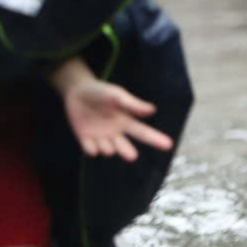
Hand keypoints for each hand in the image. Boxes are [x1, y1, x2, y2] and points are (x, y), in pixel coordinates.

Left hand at [60, 75, 174, 162]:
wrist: (76, 91)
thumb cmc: (100, 91)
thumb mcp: (116, 95)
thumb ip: (132, 104)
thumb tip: (152, 110)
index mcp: (126, 122)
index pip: (143, 132)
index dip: (156, 139)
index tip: (169, 144)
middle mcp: (116, 133)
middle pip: (126, 148)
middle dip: (128, 152)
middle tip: (132, 155)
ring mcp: (101, 138)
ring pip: (108, 151)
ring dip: (106, 146)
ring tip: (101, 134)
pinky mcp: (86, 140)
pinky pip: (91, 151)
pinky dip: (91, 148)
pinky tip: (89, 140)